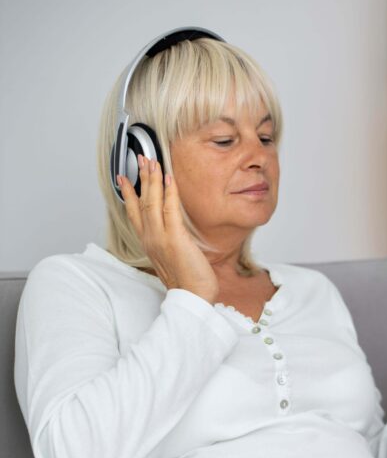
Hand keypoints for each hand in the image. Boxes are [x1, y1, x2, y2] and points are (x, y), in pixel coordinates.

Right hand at [117, 155, 218, 304]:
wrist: (192, 298)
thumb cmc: (187, 283)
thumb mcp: (172, 260)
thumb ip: (169, 244)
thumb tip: (175, 234)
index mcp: (149, 244)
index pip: (134, 214)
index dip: (128, 195)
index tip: (123, 179)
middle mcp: (150, 239)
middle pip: (141, 203)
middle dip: (141, 179)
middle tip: (142, 159)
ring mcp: (160, 238)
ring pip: (152, 203)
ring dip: (152, 180)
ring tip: (153, 162)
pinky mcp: (174, 239)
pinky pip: (170, 210)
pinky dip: (168, 192)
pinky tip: (169, 179)